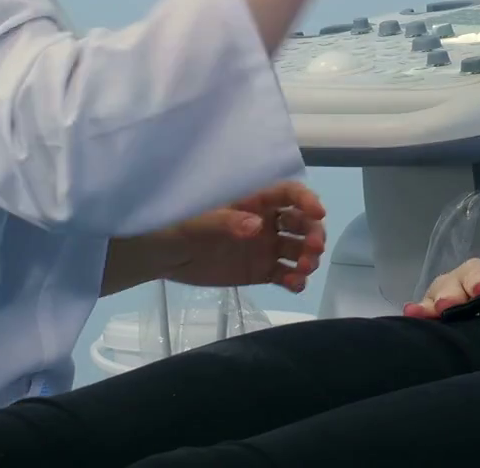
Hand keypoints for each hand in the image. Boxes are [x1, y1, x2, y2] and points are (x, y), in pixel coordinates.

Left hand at [107, 182, 326, 295]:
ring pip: (298, 249)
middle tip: (313, 250)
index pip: (288, 193)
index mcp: (253, 199)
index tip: (318, 212)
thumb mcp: (198, 220)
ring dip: (308, 258)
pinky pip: (285, 274)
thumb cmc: (177, 225)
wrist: (161, 255)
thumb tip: (257, 226)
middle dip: (313, 233)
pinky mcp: (260, 271)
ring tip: (303, 270)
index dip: (306, 199)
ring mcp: (265, 247)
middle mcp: (266, 220)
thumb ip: (226, 222)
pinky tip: (295, 286)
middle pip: (301, 222)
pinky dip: (295, 280)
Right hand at [401, 258, 479, 317]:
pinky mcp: (431, 319)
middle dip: (450, 294)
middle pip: (452, 282)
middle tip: (449, 308)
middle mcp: (461, 283)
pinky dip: (415, 314)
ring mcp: (443, 300)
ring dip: (428, 305)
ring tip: (423, 314)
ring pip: (433, 296)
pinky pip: (420, 314)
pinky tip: (410, 317)